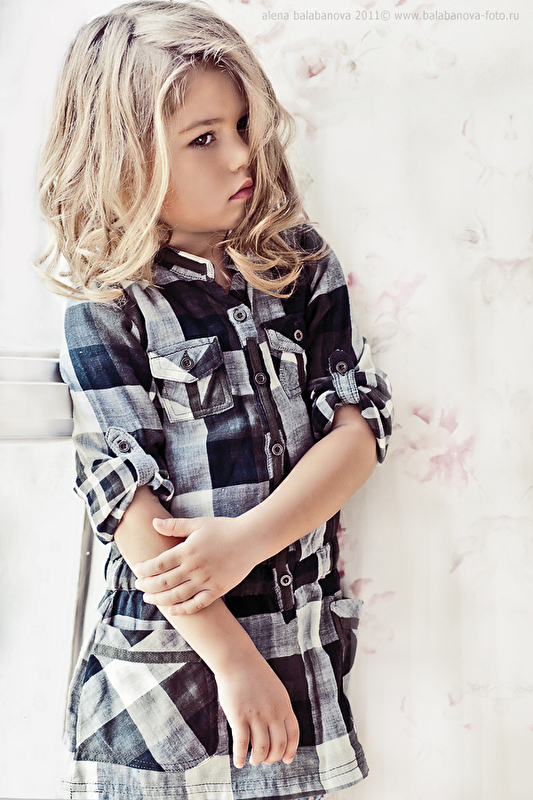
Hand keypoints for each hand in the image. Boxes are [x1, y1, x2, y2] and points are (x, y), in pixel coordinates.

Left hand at [133, 516, 257, 613]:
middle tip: (138, 586)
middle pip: (163, 582)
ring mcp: (206, 581)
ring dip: (160, 599)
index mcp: (187, 551)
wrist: (251, 539)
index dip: (144, 569)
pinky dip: (183, 610)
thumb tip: (154, 522)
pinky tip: (173, 611)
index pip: (158, 564)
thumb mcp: (198, 523)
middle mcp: (194, 568)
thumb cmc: (224, 529)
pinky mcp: (217, 590)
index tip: (137, 570)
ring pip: (177, 596)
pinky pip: (197, 604)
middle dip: (147, 586)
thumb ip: (175, 526)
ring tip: (149, 598)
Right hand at [215, 655, 299, 768]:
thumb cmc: (254, 674)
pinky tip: (238, 763)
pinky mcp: (239, 717)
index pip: (293, 735)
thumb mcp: (275, 689)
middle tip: (266, 761)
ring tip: (253, 761)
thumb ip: (279, 708)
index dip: (290, 751)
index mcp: (284, 705)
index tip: (286, 760)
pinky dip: (240, 757)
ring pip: (261, 749)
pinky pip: (241, 745)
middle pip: (278, 746)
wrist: (238, 660)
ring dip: (257, 759)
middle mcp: (273, 713)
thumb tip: (278, 730)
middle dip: (273, 758)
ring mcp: (256, 716)